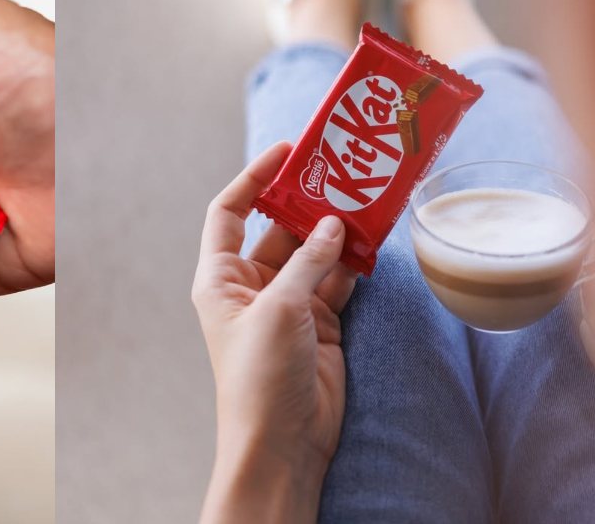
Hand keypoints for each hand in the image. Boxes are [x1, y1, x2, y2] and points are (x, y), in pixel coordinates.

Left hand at [192, 142, 357, 523]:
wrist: (283, 442)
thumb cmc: (260, 376)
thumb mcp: (280, 309)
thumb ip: (307, 262)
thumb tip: (334, 223)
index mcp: (221, 278)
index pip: (230, 212)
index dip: (254, 179)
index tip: (287, 152)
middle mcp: (252, 286)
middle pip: (279, 229)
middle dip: (310, 204)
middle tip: (344, 172)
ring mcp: (288, 304)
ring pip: (314, 253)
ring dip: (337, 232)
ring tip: (366, 199)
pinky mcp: (320, 324)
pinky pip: (337, 280)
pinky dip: (354, 263)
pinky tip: (373, 243)